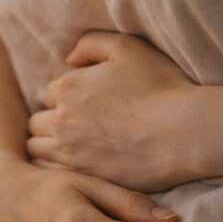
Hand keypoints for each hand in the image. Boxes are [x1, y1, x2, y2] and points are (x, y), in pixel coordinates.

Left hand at [27, 31, 200, 191]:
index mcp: (67, 88)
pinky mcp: (83, 177)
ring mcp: (70, 153)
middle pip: (38, 123)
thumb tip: (69, 59)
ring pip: (37, 150)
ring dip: (50, 146)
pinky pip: (51, 173)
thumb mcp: (128, 48)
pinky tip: (78, 164)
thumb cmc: (161, 86)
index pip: (50, 94)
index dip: (68, 98)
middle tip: (78, 127)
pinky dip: (57, 168)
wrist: (185, 132)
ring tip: (74, 147)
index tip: (87, 105)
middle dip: (53, 122)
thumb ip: (91, 44)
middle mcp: (61, 121)